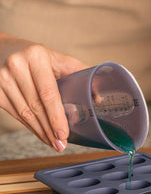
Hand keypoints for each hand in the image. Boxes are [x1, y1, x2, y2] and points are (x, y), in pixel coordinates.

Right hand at [0, 33, 87, 150]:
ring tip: (54, 143)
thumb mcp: (58, 59)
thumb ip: (80, 74)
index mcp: (36, 57)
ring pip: (24, 113)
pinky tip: (40, 134)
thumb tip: (98, 98)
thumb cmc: (37, 56)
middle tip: (61, 144)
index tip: (63, 133)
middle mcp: (16, 66)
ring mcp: (1, 78)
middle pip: (36, 107)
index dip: (56, 116)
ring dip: (41, 132)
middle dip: (50, 129)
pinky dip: (29, 127)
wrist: (3, 48)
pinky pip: (15, 114)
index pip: (48, 93)